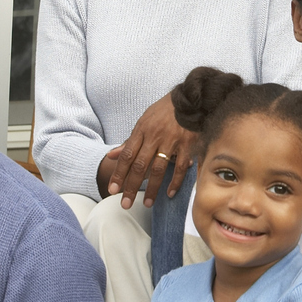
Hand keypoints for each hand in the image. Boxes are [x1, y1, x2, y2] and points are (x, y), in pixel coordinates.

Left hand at [95, 95, 197, 210]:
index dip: (118, 174)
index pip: (127, 156)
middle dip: (131, 186)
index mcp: (141, 130)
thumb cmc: (164, 111)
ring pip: (159, 168)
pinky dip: (175, 181)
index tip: (112, 189)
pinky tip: (170, 193)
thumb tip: (111, 155)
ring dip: (152, 188)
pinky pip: (181, 166)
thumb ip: (129, 141)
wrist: (190, 98)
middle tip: (125, 204)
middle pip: (139, 165)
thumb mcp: (143, 122)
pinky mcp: (188, 144)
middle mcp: (154, 136)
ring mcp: (171, 141)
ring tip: (147, 203)